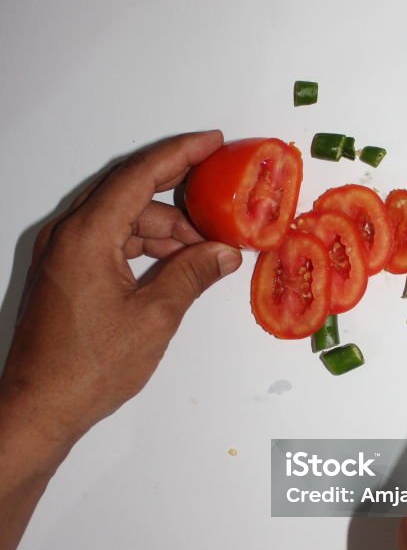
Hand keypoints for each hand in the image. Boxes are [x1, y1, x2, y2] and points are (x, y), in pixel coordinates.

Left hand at [0, 130, 241, 452]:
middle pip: (128, 192)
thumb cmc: (88, 368)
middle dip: (178, 197)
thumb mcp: (153, 318)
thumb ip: (191, 276)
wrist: (39, 407)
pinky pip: (108, 240)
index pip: (138, 175)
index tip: (212, 142)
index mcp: (86, 236)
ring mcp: (61, 253)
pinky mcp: (63, 272)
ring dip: (163, 228)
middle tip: (219, 205)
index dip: (180, 154)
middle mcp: (67, 235)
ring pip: (120, 218)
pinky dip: (142, 246)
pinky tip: (173, 266)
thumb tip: (223, 253)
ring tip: (203, 252)